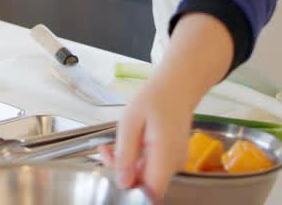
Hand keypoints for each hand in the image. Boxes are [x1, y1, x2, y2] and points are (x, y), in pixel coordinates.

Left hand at [99, 71, 191, 199]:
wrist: (176, 88)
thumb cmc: (153, 99)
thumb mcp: (130, 121)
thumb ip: (125, 153)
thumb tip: (122, 183)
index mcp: (166, 155)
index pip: (151, 192)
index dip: (131, 192)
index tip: (112, 176)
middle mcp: (173, 165)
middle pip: (146, 186)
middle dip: (121, 175)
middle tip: (105, 153)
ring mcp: (173, 164)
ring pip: (146, 178)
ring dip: (125, 168)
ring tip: (109, 148)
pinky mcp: (170, 161)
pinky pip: (150, 169)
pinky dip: (134, 162)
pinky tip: (124, 147)